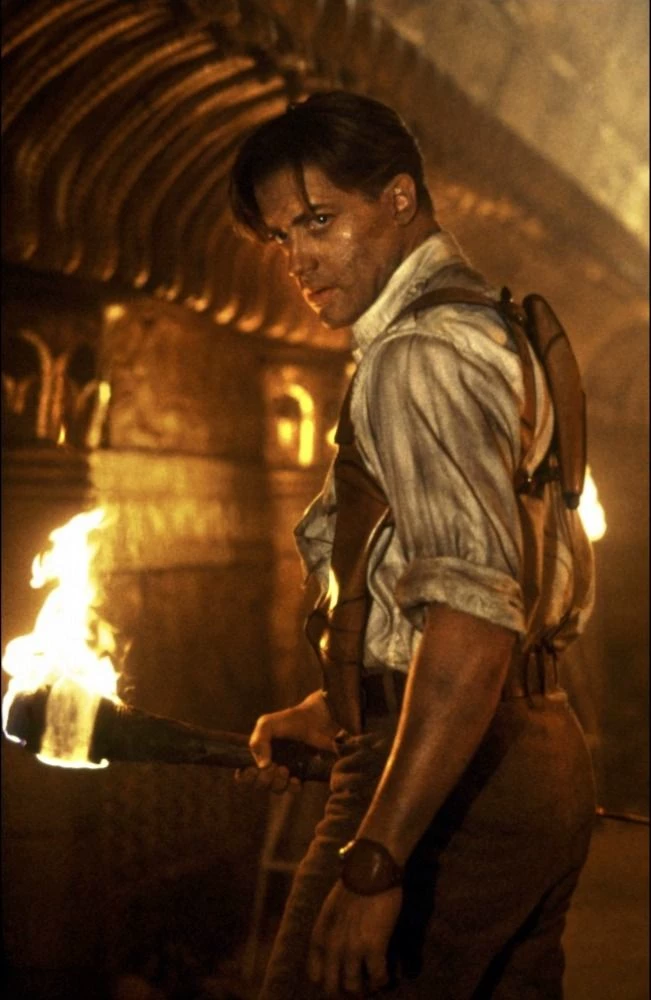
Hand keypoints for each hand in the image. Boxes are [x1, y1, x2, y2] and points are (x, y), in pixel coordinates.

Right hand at [236, 689, 337, 792]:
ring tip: (285, 769)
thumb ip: (258, 742)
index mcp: (258, 753)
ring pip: (275, 790)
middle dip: (264, 779)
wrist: (316, 720)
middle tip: (274, 766)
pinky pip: (293, 791)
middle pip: (259, 785)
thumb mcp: (267, 724)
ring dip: (278, 783)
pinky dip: (292, 788)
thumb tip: (262, 767)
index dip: (245, 777)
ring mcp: (285, 771)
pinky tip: (295, 778)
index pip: (243, 775)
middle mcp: (269, 765)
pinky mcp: (301, 775)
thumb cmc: (290, 720)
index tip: (253, 769)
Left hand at [308, 881, 402, 996]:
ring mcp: (352, 949)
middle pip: (332, 988)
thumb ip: (330, 933)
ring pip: (355, 987)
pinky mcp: (374, 947)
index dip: (329, 982)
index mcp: (319, 937)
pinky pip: (378, 977)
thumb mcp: (330, 910)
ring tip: (374, 984)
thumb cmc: (353, 884)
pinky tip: (387, 976)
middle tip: (360, 986)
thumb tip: (338, 951)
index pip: (315, 975)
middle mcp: (332, 947)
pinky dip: (383, 981)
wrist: (370, 869)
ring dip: (366, 988)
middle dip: (346, 991)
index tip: (341, 980)